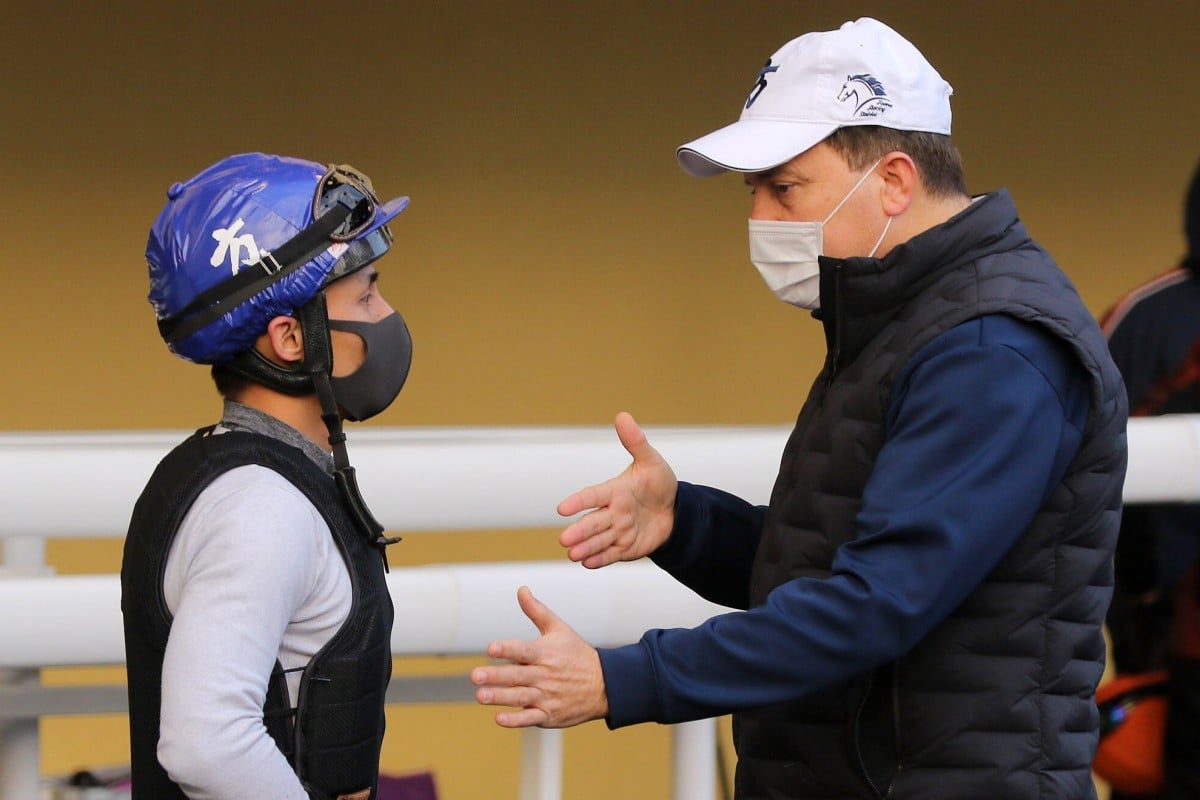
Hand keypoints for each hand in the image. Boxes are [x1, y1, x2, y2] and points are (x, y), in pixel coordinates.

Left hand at [472, 586, 607, 727]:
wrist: (604, 685)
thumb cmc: (577, 654)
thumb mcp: (559, 629)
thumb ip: (537, 611)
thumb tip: (521, 589)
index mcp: (546, 653)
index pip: (524, 650)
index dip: (507, 649)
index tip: (491, 648)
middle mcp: (545, 675)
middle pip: (517, 676)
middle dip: (496, 676)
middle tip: (474, 675)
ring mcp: (547, 697)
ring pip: (520, 697)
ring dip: (500, 697)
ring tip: (481, 695)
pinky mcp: (549, 715)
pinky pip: (531, 718)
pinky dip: (516, 720)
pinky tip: (499, 718)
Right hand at [557, 411, 676, 567]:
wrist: (676, 512)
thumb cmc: (659, 484)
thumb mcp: (651, 462)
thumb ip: (635, 442)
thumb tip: (622, 415)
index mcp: (614, 491)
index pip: (593, 495)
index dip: (579, 501)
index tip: (562, 508)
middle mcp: (612, 512)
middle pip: (593, 522)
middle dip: (579, 531)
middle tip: (564, 539)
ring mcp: (617, 531)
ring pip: (599, 540)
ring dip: (585, 547)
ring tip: (572, 555)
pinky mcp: (625, 548)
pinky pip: (611, 554)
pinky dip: (600, 559)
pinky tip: (587, 563)